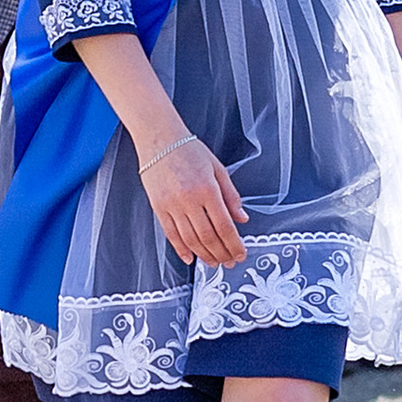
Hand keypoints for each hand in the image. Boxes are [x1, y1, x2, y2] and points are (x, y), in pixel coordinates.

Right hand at [140, 128, 245, 267]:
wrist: (159, 139)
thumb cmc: (188, 150)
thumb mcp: (217, 168)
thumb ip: (231, 195)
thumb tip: (242, 218)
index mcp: (207, 189)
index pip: (224, 226)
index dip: (234, 244)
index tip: (240, 253)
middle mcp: (189, 199)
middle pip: (208, 237)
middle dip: (221, 253)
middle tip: (230, 261)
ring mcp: (171, 205)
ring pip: (190, 240)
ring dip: (204, 255)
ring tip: (214, 262)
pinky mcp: (158, 208)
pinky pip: (171, 234)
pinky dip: (181, 249)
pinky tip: (190, 257)